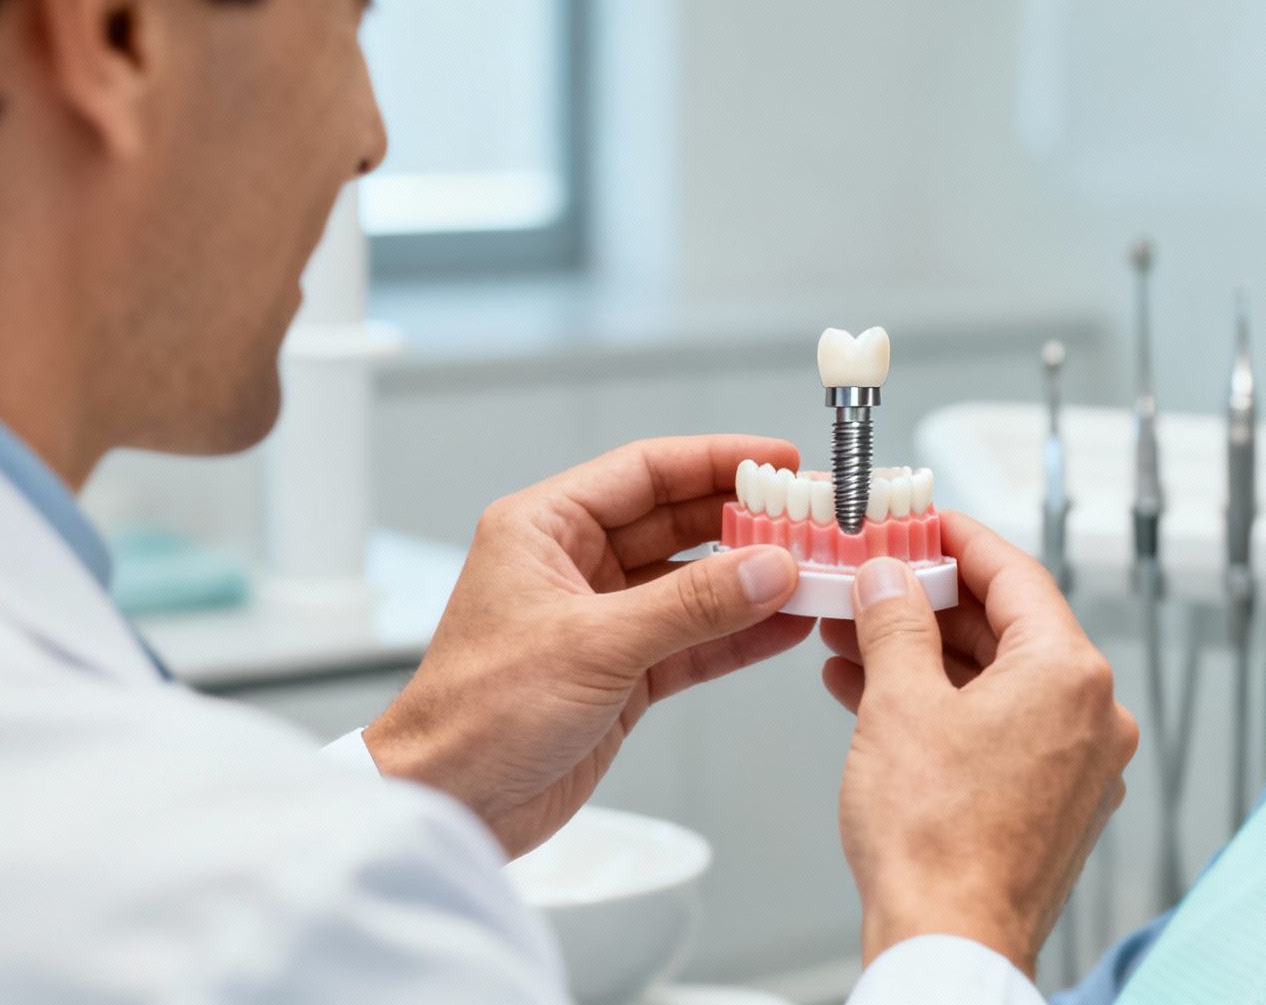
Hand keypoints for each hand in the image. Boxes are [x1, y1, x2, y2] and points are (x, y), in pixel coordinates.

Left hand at [363, 436, 809, 856]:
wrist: (450, 804)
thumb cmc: (478, 713)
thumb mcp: (594, 646)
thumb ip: (690, 605)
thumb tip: (768, 568)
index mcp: (544, 528)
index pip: (646, 471)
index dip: (717, 460)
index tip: (779, 462)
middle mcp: (574, 565)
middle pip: (678, 523)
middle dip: (746, 522)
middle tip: (811, 520)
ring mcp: (601, 620)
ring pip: (693, 584)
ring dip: (751, 582)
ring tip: (815, 573)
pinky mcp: (621, 673)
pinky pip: (693, 641)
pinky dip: (738, 636)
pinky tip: (785, 627)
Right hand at [822, 513, 1137, 977]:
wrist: (949, 943)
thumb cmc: (936, 841)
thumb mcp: (899, 702)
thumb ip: (895, 623)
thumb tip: (888, 580)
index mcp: (1070, 676)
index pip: (1016, 575)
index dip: (959, 540)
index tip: (923, 520)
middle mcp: (1091, 717)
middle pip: (1007, 629)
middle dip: (928, 605)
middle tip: (873, 579)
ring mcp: (1077, 766)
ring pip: (996, 683)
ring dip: (925, 658)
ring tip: (853, 638)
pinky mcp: (1052, 805)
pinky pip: (997, 730)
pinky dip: (942, 708)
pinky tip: (875, 696)